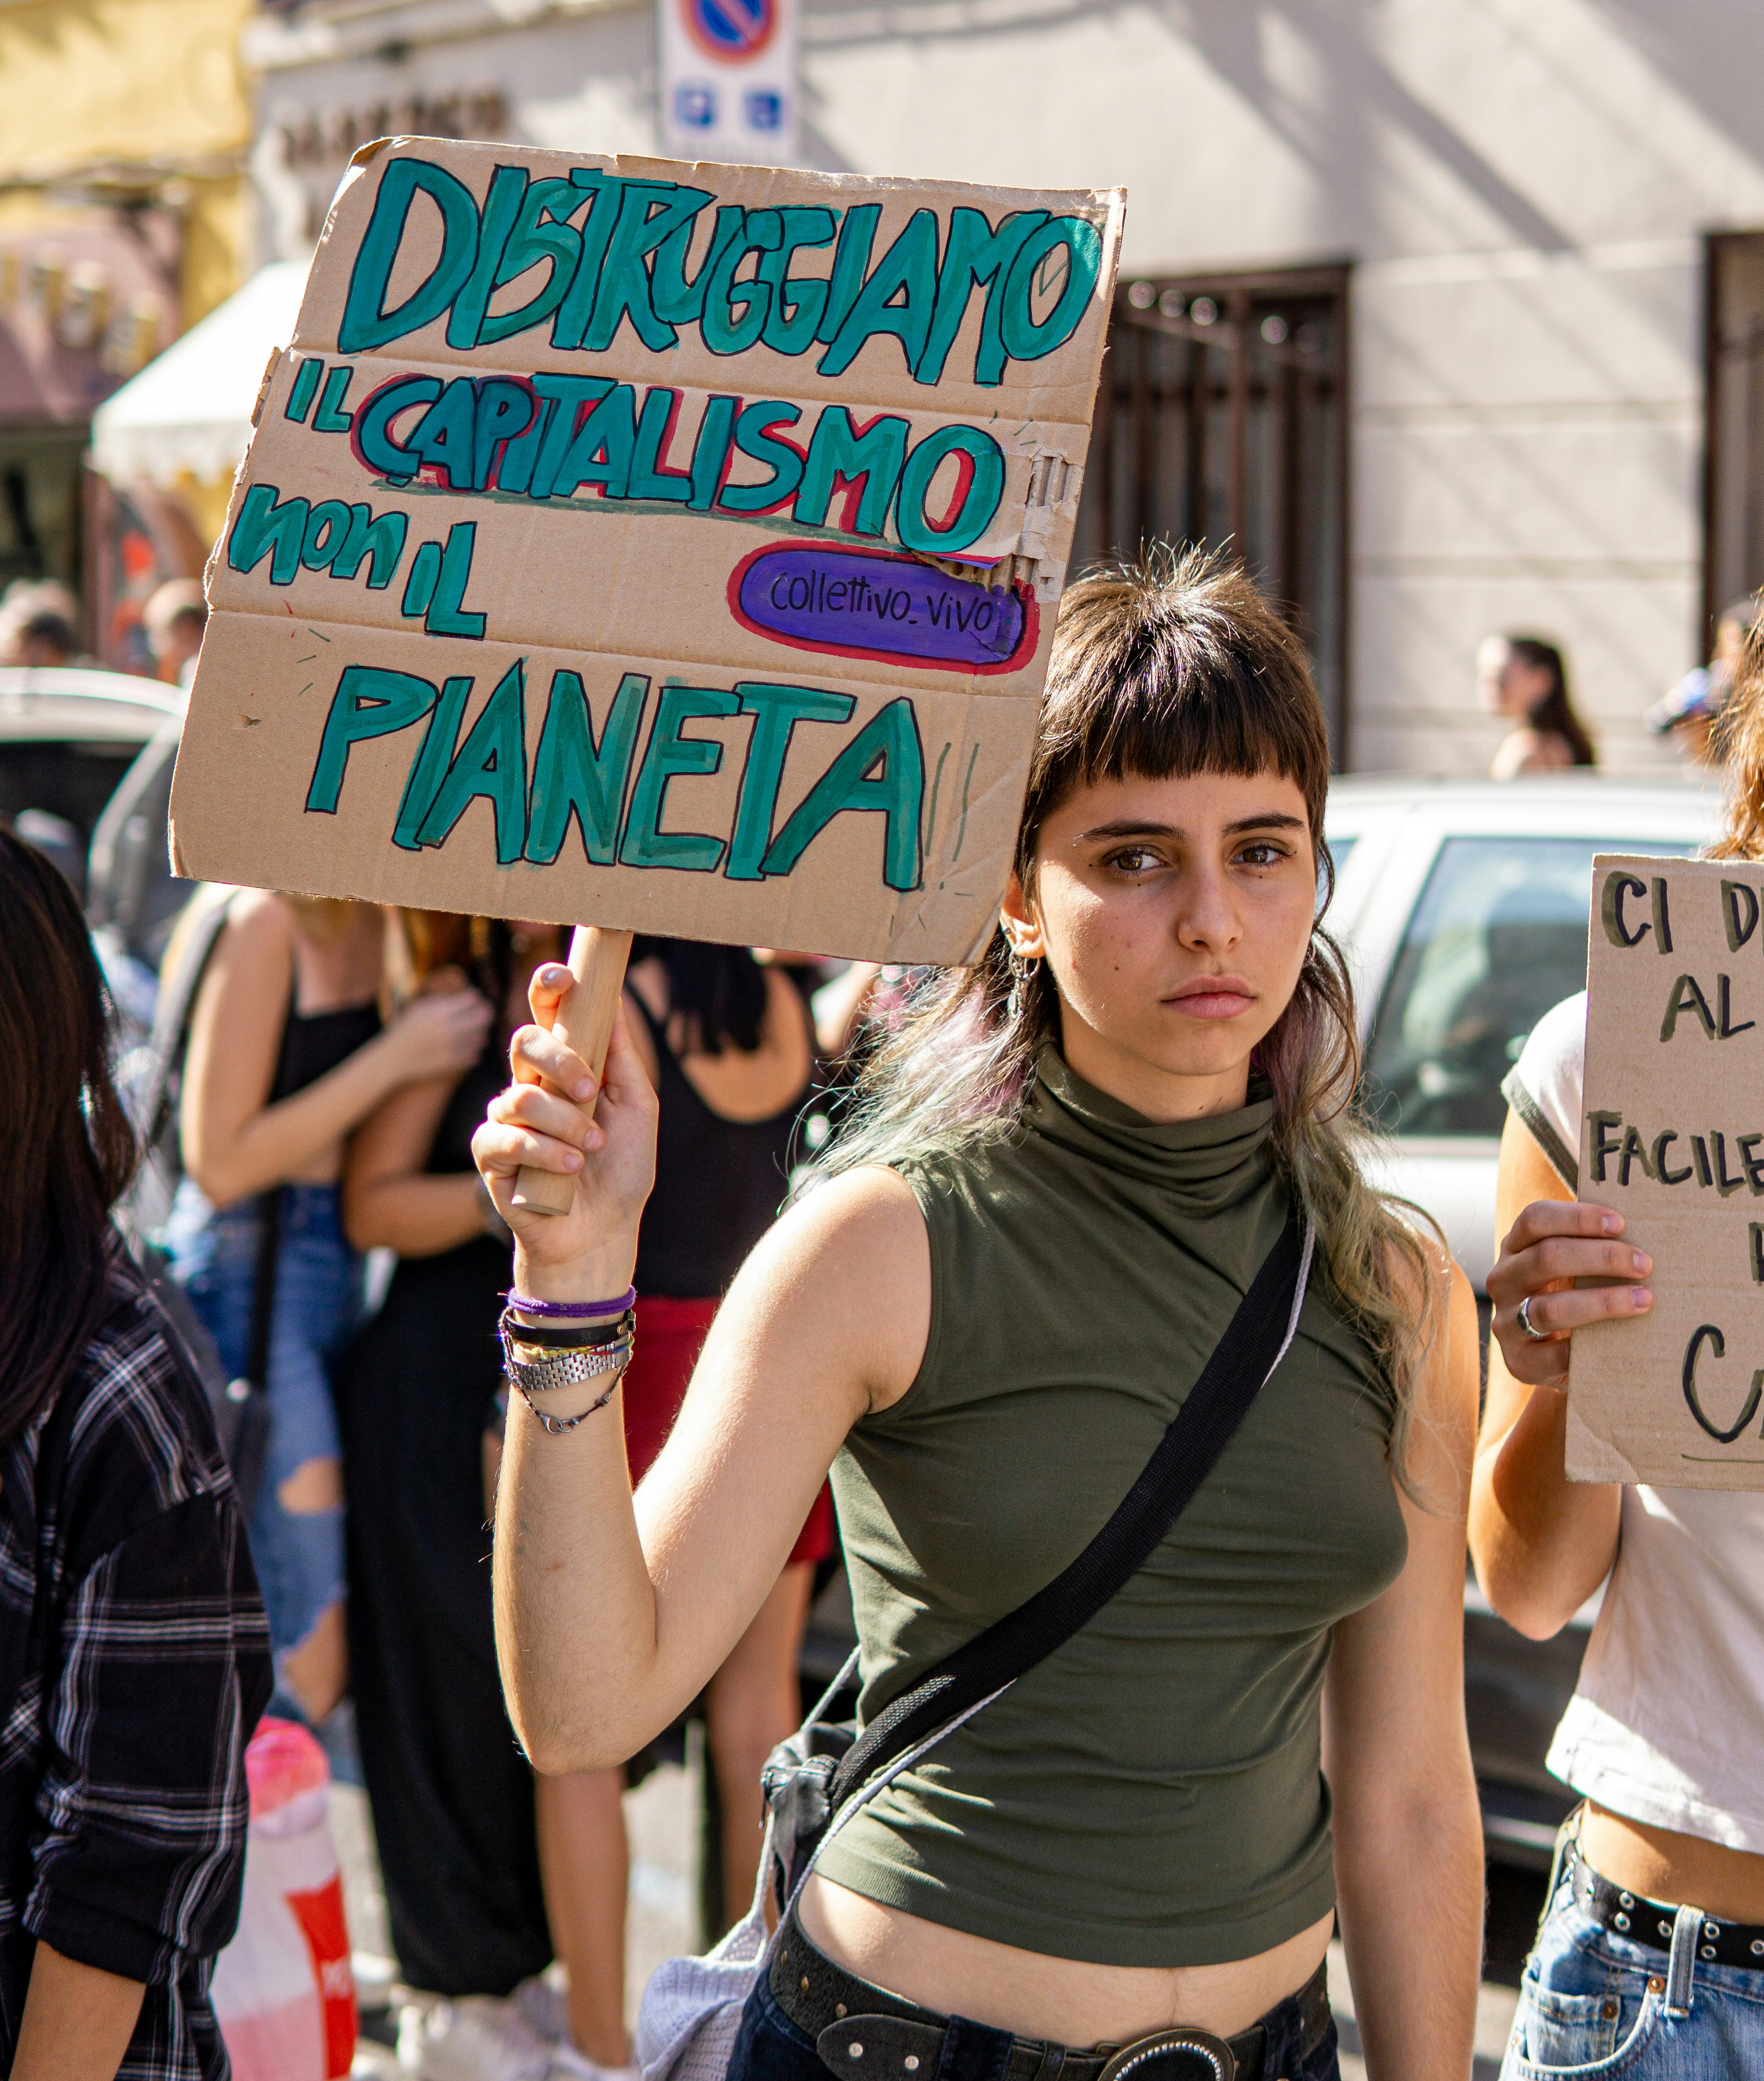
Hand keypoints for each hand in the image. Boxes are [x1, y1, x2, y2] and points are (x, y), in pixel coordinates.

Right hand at [382, 986, 492, 1079]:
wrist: (394, 1057)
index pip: (471, 999)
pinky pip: (474, 1054)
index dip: (476, 998)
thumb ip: (442, 1001)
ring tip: (477, 1029)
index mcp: (438, 1012)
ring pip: (480, 1036)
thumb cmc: (406, 1028)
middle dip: (486, 1012)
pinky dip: (475, 1049)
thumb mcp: (420, 1008)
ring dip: (481, 1032)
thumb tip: (471, 997)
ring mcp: (450, 1047)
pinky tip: (471, 1045)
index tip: (475, 999)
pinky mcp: (450, 1063)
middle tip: (486, 1012)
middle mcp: (447, 1028)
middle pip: (481, 1017)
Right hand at [472, 962, 657, 1285]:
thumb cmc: (621, 1170)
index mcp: (565, 1068)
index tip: (562, 976)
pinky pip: (505, 1136)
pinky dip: (544, 1152)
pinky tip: (570, 1169)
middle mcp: (531, 1085)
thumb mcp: (637, 1108)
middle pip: (524, 1041)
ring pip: (519, 1094)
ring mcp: (507, 1119)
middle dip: (558, 1059)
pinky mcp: (491, 1154)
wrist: (603, 1232)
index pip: (548, 1016)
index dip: (547, 989)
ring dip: (564, 1122)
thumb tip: (614, 999)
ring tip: (590, 1149)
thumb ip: (623, 1057)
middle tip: (589, 1089)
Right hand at [1486, 1200, 1652, 1386]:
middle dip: (1602, 1257)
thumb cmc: (1571, 1297)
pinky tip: (1617, 1342)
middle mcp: (1503, 1280)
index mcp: (1515, 1248)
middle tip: (1644, 1264)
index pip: (1535, 1219)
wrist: (1552, 1357)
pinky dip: (1588, 1347)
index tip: (1620, 1223)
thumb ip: (1590, 1248)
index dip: (1577, 1218)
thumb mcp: (1569, 1268)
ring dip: (1603, 1302)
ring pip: (1550, 1307)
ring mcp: (1505, 1322)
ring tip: (1644, 1299)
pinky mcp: (1518, 1361)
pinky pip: (1554, 1354)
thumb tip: (1646, 1231)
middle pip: (1546, 1257)